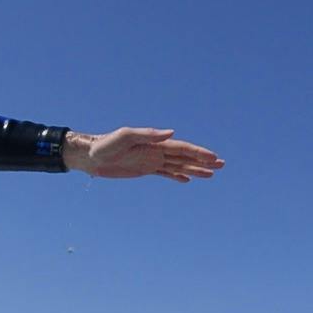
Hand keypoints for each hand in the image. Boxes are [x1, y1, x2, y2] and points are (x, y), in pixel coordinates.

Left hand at [67, 128, 223, 181]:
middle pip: (185, 157)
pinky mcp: (144, 169)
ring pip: (178, 166)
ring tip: (211, 175)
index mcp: (155, 143)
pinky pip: (165, 173)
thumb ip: (147, 134)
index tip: (214, 158)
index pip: (182, 148)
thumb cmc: (106, 144)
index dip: (199, 153)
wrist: (90, 156)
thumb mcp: (125, 137)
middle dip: (203, 161)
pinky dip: (177, 176)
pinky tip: (187, 180)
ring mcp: (151, 161)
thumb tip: (171, 132)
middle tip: (222, 165)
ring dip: (195, 169)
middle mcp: (156, 151)